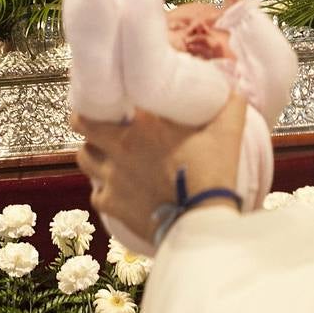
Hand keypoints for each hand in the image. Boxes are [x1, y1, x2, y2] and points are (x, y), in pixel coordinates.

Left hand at [73, 93, 246, 245]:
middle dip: (85, 119)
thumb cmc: (212, 174)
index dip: (95, 94)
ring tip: (107, 151)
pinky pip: (96, 193)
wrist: (200, 222)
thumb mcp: (227, 132)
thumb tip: (234, 90)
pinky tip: (118, 187)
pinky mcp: (112, 204)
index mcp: (141, 123)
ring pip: (83, 156)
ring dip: (93, 151)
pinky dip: (103, 189)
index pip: (97, 99)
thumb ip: (230, 105)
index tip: (104, 93)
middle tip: (100, 120)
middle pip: (79, 124)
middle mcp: (119, 146)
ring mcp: (111, 177)